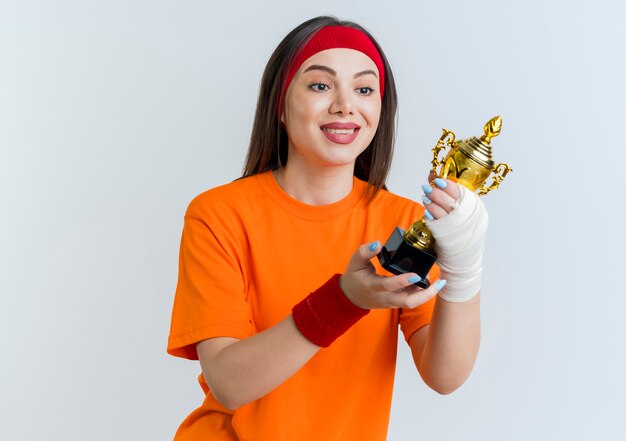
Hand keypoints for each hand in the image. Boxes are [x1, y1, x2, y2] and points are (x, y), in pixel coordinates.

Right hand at [339, 241, 444, 309]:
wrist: (351, 297)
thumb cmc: (354, 277)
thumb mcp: (355, 261)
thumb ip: (366, 251)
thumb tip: (379, 244)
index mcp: (372, 287)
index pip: (388, 286)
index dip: (403, 281)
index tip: (416, 274)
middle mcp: (384, 297)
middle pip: (407, 302)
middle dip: (426, 294)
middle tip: (439, 282)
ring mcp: (391, 302)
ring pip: (412, 303)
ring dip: (427, 293)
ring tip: (440, 281)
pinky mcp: (396, 303)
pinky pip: (412, 300)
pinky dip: (423, 293)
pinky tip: (432, 283)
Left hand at [420, 176, 488, 301]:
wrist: (464, 261)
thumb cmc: (464, 235)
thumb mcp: (464, 215)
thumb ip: (452, 197)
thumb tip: (434, 177)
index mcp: (476, 209)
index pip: (462, 192)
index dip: (448, 184)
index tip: (438, 180)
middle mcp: (469, 218)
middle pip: (450, 200)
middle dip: (437, 192)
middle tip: (428, 187)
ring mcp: (458, 228)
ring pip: (442, 211)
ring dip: (431, 202)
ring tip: (426, 197)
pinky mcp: (447, 238)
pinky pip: (436, 223)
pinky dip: (430, 215)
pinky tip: (426, 211)